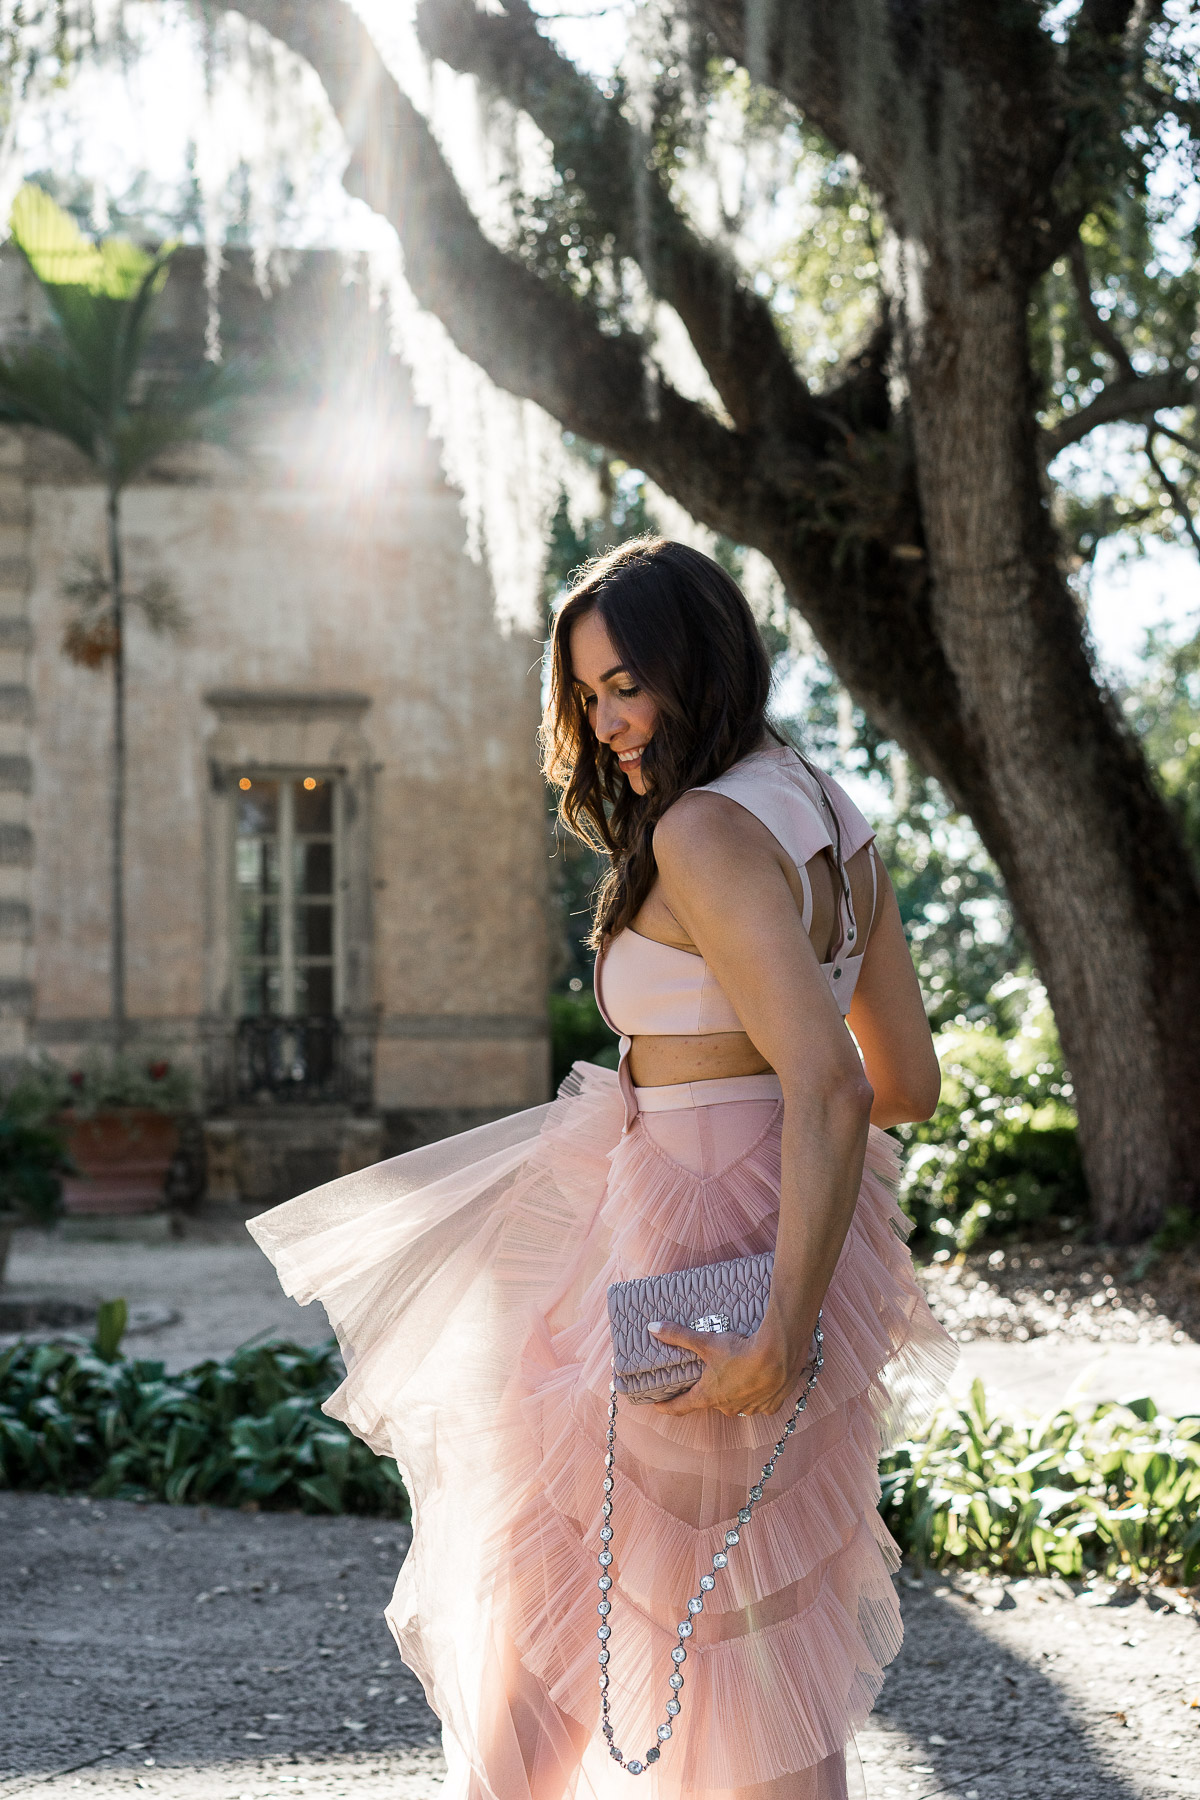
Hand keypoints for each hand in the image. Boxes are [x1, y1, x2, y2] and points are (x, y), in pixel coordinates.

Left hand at [647, 1317, 800, 1418]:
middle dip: (709, 1391)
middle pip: (711, 1401)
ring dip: (734, 1392)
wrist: (779, 1354)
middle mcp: (727, 1408)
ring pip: (736, 1403)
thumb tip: (652, 1328)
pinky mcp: (769, 1406)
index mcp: (708, 1396)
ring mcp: (749, 1409)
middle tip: (709, 1375)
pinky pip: (758, 1402)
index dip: (667, 1406)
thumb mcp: (706, 1341)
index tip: (658, 1406)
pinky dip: (756, 1393)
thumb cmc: (740, 1351)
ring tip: (738, 1373)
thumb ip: (678, 1336)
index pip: (681, 1407)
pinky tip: (759, 1379)